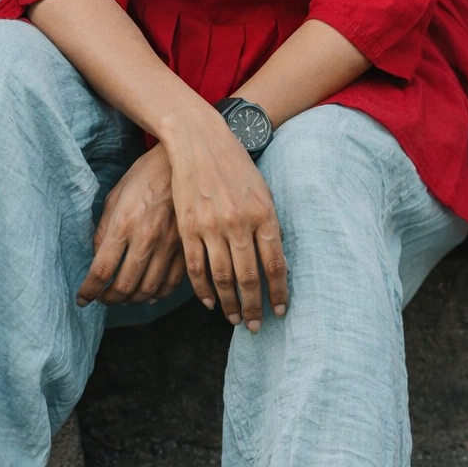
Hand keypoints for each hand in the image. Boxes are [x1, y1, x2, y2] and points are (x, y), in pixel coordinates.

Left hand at [76, 143, 185, 306]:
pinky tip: (147, 292)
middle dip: (108, 299)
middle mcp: (146, 238)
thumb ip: (104, 231)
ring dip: (131, 300)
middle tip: (102, 298)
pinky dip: (157, 294)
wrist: (178, 164)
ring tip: (122, 297)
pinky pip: (171, 283)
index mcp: (124, 224)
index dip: (88, 291)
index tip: (81, 299)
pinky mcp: (184, 247)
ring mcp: (168, 245)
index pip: (102, 270)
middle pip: (124, 286)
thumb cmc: (143, 177)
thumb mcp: (115, 197)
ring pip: (148, 290)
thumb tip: (98, 260)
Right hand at [165, 110, 287, 332]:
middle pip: (249, 277)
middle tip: (256, 326)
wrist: (200, 141)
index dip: (278, 292)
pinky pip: (196, 267)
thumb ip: (269, 226)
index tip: (280, 310)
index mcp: (263, 214)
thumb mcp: (263, 192)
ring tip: (235, 320)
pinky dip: (203, 289)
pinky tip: (209, 302)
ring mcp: (211, 226)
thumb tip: (276, 263)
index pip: (275, 264)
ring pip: (223, 277)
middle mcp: (239, 223)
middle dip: (254, 306)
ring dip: (230, 304)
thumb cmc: (236, 165)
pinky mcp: (188, 227)